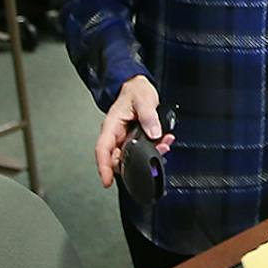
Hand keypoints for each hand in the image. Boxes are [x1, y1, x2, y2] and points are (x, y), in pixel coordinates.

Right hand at [96, 75, 172, 189]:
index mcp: (112, 125)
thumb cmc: (136, 91)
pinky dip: (155, 148)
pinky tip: (164, 142)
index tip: (106, 181)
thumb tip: (153, 133)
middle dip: (135, 163)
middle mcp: (116, 134)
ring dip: (150, 154)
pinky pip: (142, 149)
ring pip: (132, 156)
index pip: (103, 150)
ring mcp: (124, 138)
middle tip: (154, 158)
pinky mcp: (134, 138)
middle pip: (118, 159)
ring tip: (163, 146)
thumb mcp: (143, 100)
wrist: (139, 86)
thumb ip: (148, 116)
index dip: (103, 167)